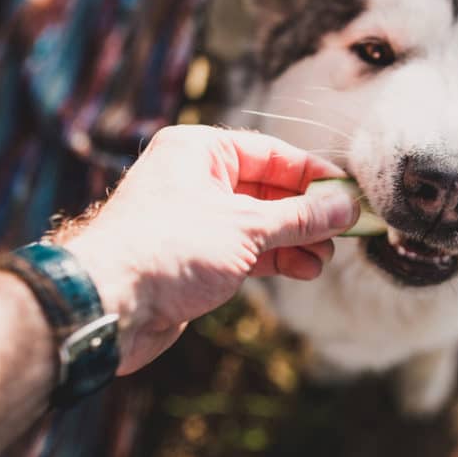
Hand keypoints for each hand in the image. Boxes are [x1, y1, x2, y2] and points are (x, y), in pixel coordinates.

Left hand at [59, 125, 357, 374]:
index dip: (314, 175)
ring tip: (325, 257)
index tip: (349, 194)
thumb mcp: (246, 227)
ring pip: (261, 222)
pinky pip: (248, 248)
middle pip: (270, 189)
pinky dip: (277, 257)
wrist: (109, 306)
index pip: (273, 154)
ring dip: (296, 239)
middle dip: (308, 213)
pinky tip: (305, 268)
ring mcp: (197, 218)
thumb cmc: (168, 249)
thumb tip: (345, 207)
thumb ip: (301, 217)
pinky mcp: (197, 255)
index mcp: (200, 150)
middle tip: (343, 231)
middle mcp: (197, 178)